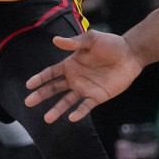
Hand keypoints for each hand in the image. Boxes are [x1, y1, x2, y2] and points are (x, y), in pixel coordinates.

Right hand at [25, 30, 143, 122]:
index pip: (51, 73)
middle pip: (54, 89)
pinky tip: (72, 117)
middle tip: (28, 102)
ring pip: (67, 101)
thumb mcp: (91, 40)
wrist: (130, 54)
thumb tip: (55, 40)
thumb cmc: (111, 44)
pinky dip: (78, 112)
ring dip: (57, 109)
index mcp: (70, 64)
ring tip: (47, 118)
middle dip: (41, 95)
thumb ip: (75, 42)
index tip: (28, 85)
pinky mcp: (97, 97)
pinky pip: (85, 106)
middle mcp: (75, 78)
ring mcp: (85, 89)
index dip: (39, 78)